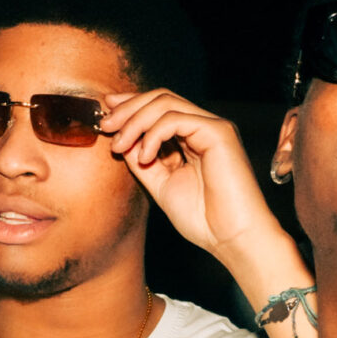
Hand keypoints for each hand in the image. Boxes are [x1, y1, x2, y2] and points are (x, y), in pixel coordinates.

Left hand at [100, 89, 284, 266]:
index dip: (130, 106)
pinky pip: (176, 119)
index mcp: (192, 138)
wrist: (231, 239)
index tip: (104, 115)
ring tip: (119, 144)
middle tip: (105, 125)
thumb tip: (121, 138)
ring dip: (135, 120)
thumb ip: (142, 160)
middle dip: (128, 108)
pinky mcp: (218, 132)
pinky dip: (153, 134)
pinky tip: (145, 156)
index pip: (159, 108)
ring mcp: (212, 127)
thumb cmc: (203, 220)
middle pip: (160, 98)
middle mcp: (204, 127)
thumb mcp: (160, 185)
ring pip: (166, 103)